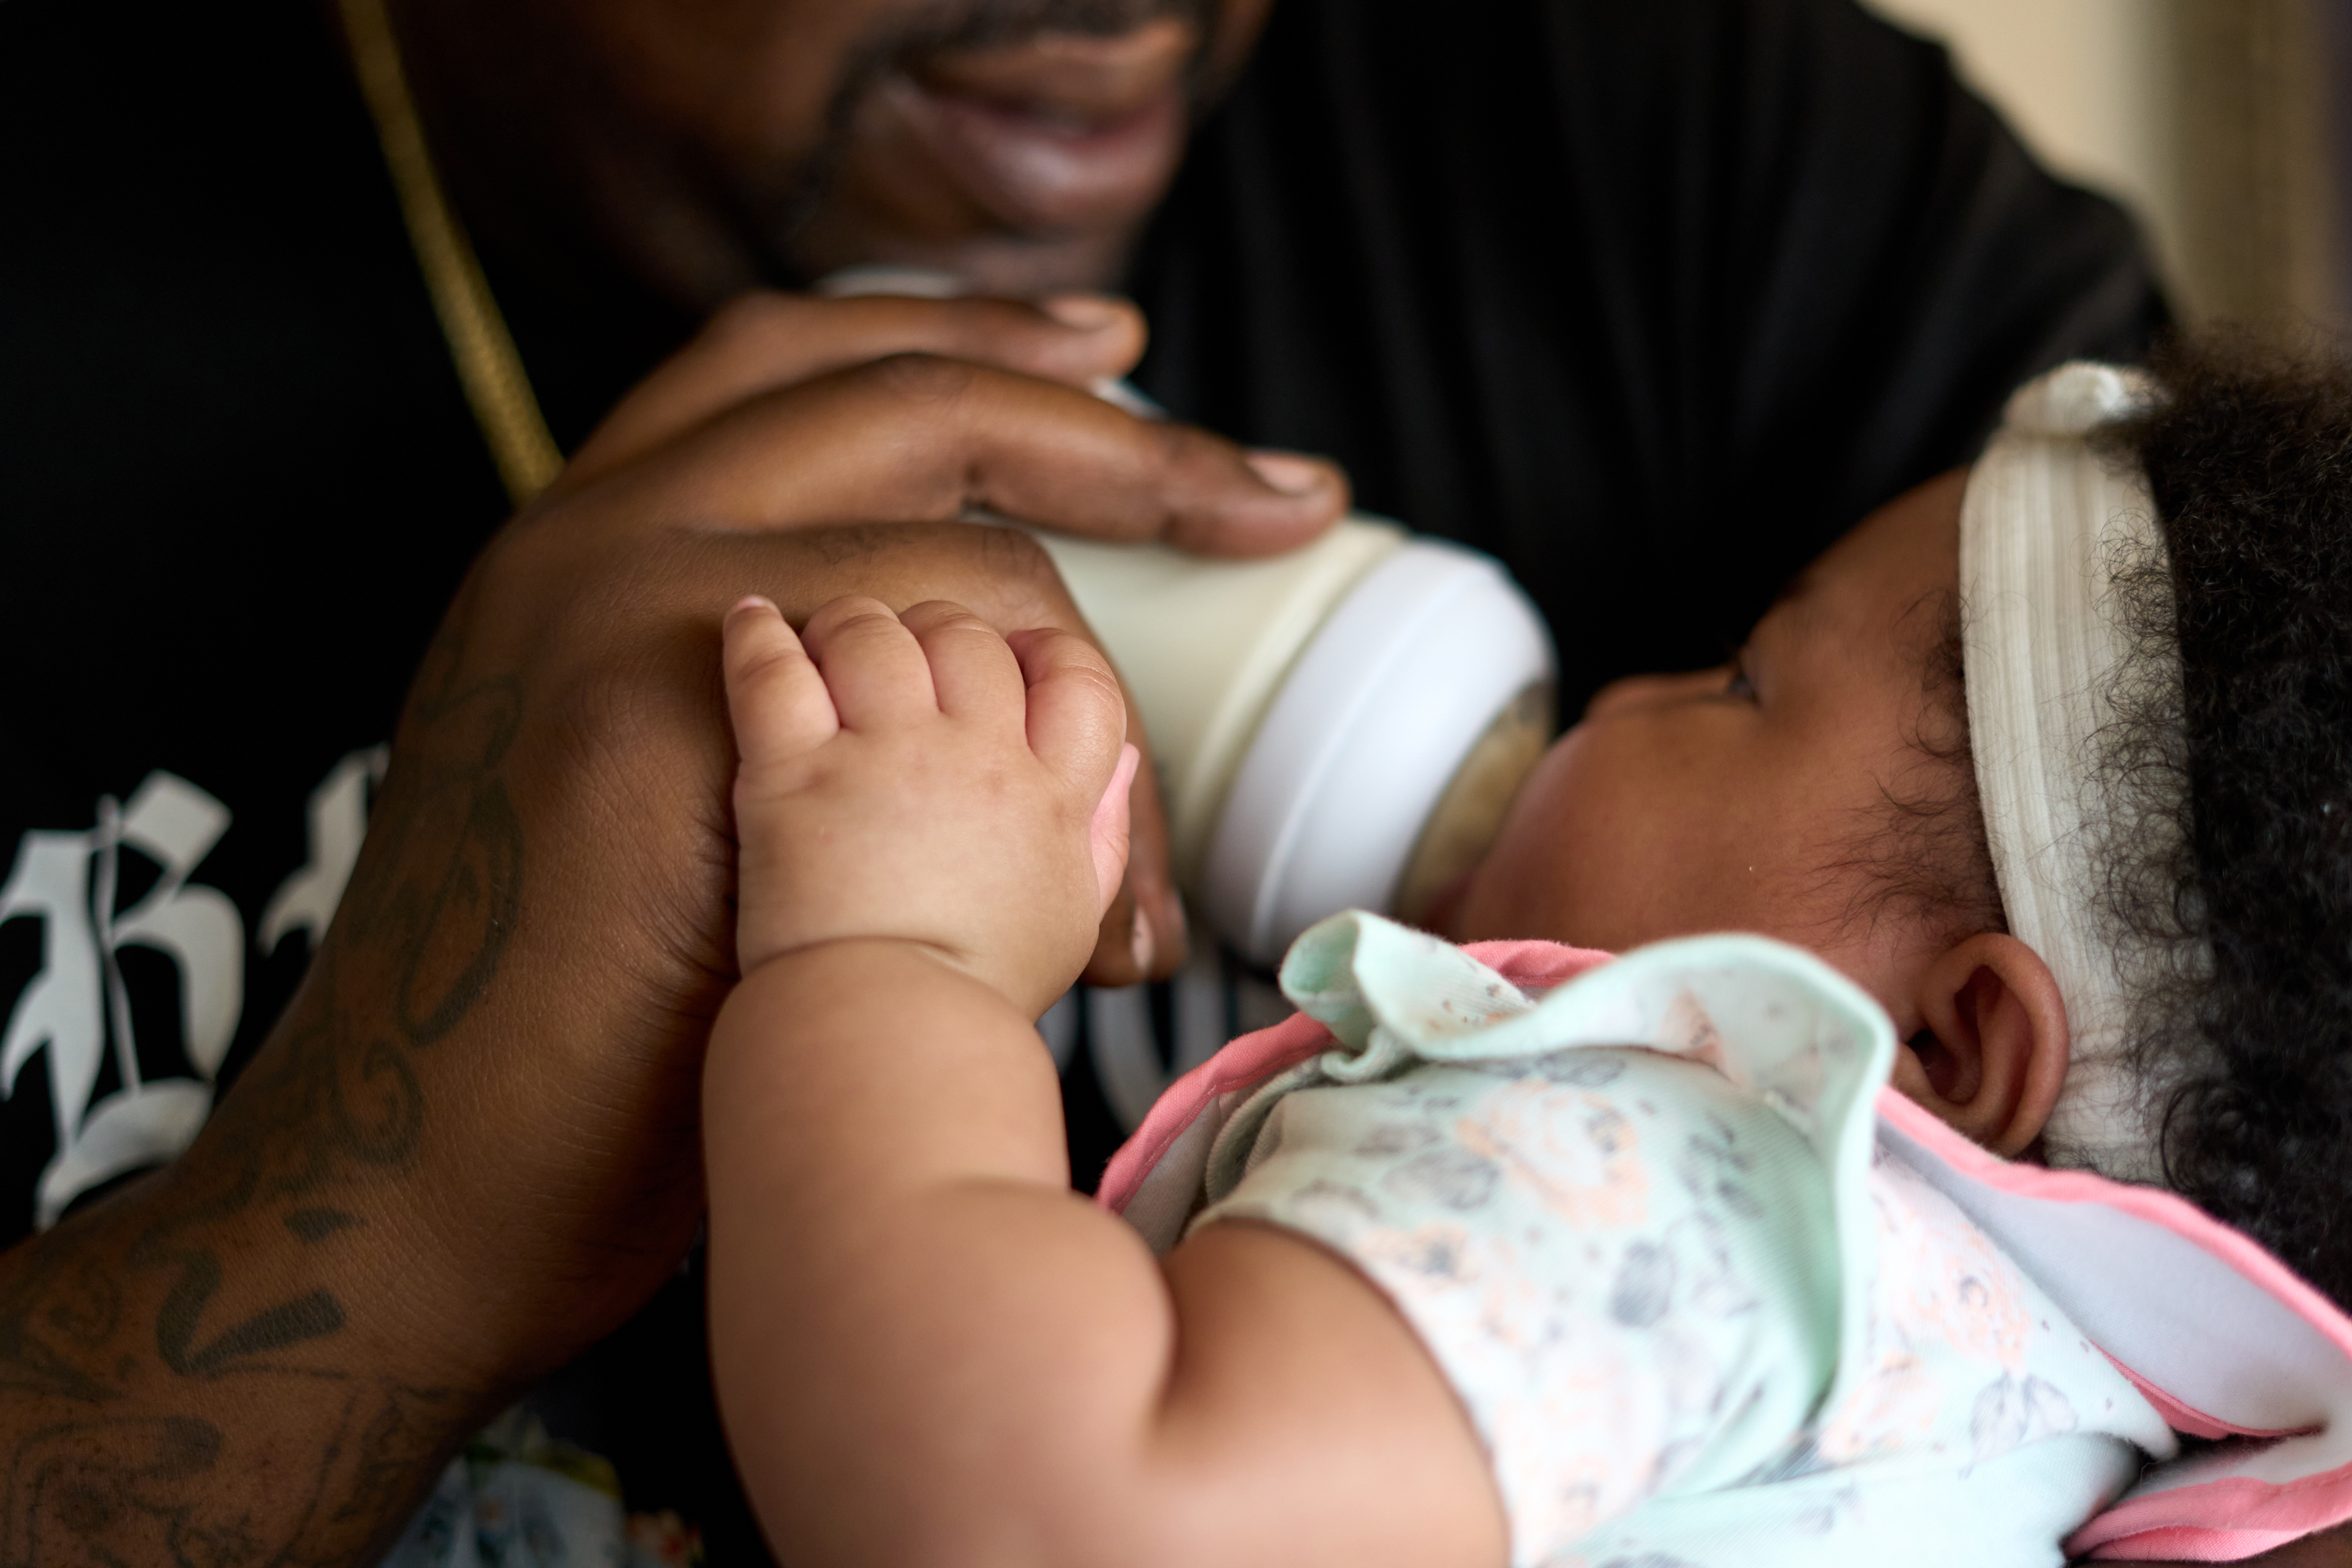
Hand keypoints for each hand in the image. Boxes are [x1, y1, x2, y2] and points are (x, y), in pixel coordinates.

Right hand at [0, 288, 1344, 1564]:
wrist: (421, 1188)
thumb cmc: (573, 1031)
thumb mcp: (668, 808)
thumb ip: (784, 705)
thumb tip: (986, 693)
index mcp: (591, 540)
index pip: (803, 361)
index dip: (971, 334)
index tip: (1117, 355)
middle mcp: (593, 535)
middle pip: (906, 395)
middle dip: (1125, 439)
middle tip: (1273, 499)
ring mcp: (610, 606)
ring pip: (958, 562)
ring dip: (1095, 717)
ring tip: (1130, 904)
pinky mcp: (655, 717)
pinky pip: (943, 692)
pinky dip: (1064, 815)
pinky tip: (1098, 939)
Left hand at [725, 594, 1135, 1014]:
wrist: (889, 1038)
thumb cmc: (969, 994)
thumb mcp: (1073, 915)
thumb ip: (1106, 830)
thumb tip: (1123, 760)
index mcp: (1047, 794)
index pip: (1076, 676)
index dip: (1045, 651)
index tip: (1012, 656)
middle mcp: (974, 759)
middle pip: (969, 637)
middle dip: (933, 631)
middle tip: (902, 651)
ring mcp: (884, 758)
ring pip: (874, 634)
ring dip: (848, 627)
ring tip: (825, 642)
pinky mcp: (797, 775)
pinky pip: (775, 670)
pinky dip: (755, 638)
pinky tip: (749, 624)